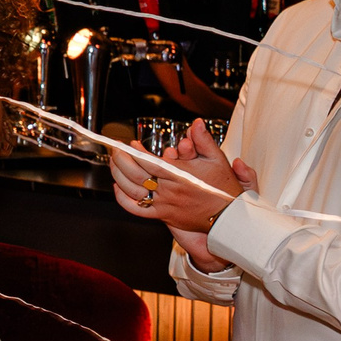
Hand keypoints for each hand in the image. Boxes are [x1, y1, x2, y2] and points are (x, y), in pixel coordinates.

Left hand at [110, 116, 248, 235]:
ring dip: (118, 175)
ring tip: (113, 163)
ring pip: (131, 191)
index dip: (135, 153)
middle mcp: (168, 191)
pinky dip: (122, 198)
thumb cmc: (222, 188)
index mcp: (179, 176)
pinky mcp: (162, 215)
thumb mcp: (217, 160)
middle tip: (115, 149)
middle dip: (121, 160)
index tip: (129, 144)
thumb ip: (204, 140)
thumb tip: (196, 123)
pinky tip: (117, 187)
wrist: (227, 216)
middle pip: (135, 175)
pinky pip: (136, 209)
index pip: (149, 162)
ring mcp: (163, 204)